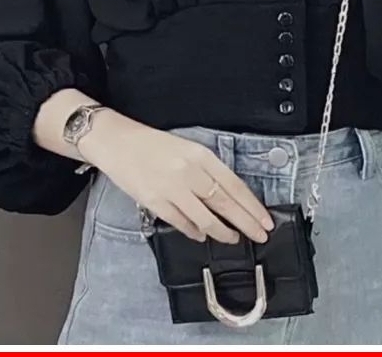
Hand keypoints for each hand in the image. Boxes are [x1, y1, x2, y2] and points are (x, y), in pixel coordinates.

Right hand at [79, 110, 274, 244]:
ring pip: (205, 218)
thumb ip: (208, 169)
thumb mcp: (187, 148)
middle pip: (225, 203)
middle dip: (246, 223)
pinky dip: (195, 231)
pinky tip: (203, 235)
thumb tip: (228, 194)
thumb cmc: (151, 144)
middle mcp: (188, 172)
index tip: (265, 219)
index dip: (252, 206)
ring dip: (222, 232)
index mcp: (200, 155)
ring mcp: (171, 189)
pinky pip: (181, 223)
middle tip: (260, 235)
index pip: (234, 185)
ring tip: (233, 238)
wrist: (117, 142)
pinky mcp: (154, 202)